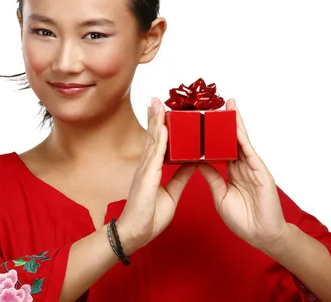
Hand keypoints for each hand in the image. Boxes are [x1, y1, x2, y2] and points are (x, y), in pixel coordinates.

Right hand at [117, 97, 195, 255]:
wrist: (137, 232)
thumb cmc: (149, 216)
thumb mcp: (171, 193)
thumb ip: (180, 177)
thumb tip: (193, 162)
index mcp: (152, 169)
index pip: (158, 143)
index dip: (160, 126)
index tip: (163, 112)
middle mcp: (147, 166)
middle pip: (153, 136)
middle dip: (155, 117)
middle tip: (158, 99)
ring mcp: (145, 169)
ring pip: (153, 140)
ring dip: (156, 121)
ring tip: (158, 104)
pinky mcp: (147, 177)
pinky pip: (155, 155)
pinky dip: (160, 140)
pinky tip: (164, 127)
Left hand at [196, 98, 289, 251]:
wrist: (261, 235)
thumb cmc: (243, 219)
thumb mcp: (220, 195)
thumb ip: (212, 177)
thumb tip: (197, 162)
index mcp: (232, 171)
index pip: (221, 147)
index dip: (213, 134)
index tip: (204, 120)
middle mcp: (243, 166)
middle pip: (232, 139)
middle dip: (226, 121)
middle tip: (219, 102)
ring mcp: (253, 167)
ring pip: (242, 141)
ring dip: (236, 124)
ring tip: (229, 106)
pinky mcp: (261, 172)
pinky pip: (249, 153)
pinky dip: (242, 140)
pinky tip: (236, 127)